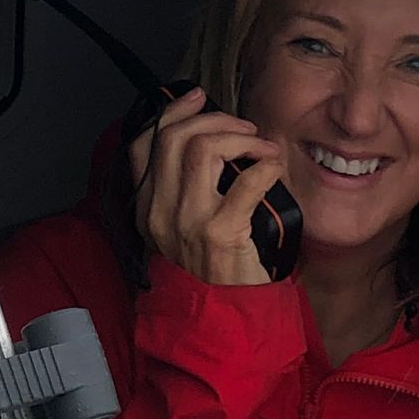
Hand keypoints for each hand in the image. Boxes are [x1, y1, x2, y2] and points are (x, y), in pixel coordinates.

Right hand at [132, 86, 286, 287]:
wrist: (226, 321)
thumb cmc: (216, 271)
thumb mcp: (185, 229)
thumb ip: (185, 188)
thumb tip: (207, 135)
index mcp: (147, 208)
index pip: (143, 143)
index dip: (172, 111)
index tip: (198, 98)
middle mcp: (159, 212)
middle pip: (175, 136)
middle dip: (215, 118)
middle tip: (245, 129)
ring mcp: (187, 222)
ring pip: (203, 146)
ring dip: (241, 137)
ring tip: (262, 147)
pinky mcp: (220, 233)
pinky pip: (245, 179)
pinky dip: (266, 165)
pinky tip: (275, 168)